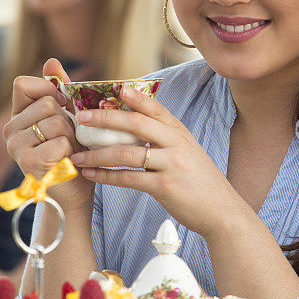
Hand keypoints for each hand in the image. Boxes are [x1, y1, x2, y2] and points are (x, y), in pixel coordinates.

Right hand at [3, 58, 92, 212]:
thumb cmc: (73, 153)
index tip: (63, 106)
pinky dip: (71, 152)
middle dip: (68, 120)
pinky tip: (68, 163)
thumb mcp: (69, 118)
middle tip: (69, 139)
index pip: (23, 84)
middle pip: (47, 103)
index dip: (47, 89)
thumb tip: (51, 61)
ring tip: (69, 151)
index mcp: (18, 115)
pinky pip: (59, 142)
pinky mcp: (27, 162)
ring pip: (55, 122)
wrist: (74, 193)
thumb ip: (60, 90)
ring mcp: (15, 146)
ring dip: (71, 137)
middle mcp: (10, 129)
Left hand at [70, 85, 244, 237]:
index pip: (155, 108)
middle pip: (136, 124)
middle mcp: (176, 144)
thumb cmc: (199, 181)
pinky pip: (129, 179)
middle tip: (81, 118)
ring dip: (98, 154)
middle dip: (105, 119)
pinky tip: (92, 175)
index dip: (135, 97)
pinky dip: (107, 176)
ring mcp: (172, 164)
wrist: (221, 211)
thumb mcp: (187, 152)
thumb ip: (165, 138)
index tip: (115, 87)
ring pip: (127, 153)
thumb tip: (134, 126)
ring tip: (77, 155)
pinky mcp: (165, 187)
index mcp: (180, 132)